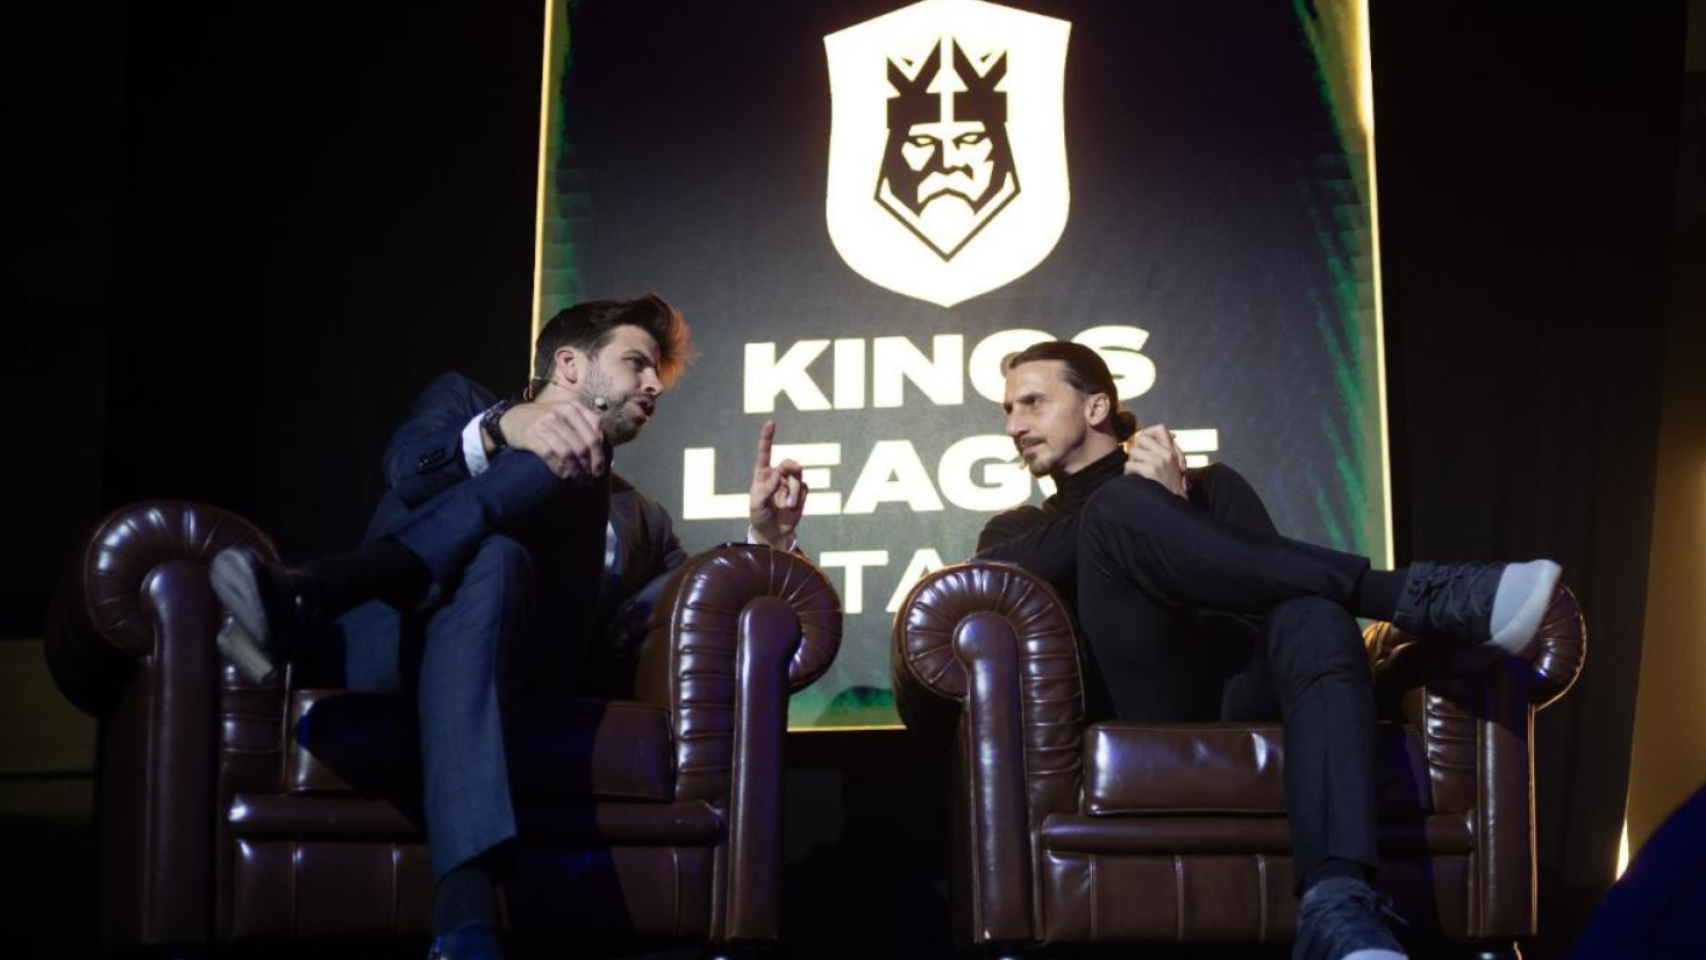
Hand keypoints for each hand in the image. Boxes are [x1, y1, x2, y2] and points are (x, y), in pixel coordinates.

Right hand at [500, 401, 606, 480]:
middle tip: (591, 479)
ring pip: (569, 452)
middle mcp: (561, 413)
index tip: (600, 469)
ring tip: (579, 481)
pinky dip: (560, 469)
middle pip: (584, 445)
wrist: (513, 417)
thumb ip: (584, 424)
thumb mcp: (565, 413)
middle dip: (590, 465)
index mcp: (573, 408)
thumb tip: (602, 444)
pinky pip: (551, 456)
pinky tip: (564, 476)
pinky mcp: (532, 436)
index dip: (600, 454)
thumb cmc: (545, 419)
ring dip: (576, 471)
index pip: (595, 433)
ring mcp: (545, 424)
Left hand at [750, 419, 806, 548]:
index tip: (771, 423)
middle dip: (791, 468)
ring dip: (794, 492)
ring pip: (798, 477)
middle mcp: (777, 474)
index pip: (764, 452)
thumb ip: (766, 489)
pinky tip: (791, 508)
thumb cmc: (759, 516)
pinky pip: (804, 488)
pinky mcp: (800, 492)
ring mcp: (790, 482)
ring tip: (788, 506)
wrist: (773, 532)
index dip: (767, 437)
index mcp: (762, 474)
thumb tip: (778, 474)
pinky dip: (799, 498)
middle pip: (788, 463)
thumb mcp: (756, 504)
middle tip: (794, 471)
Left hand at [1124, 423, 1188, 497]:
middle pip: (1141, 437)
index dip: (1149, 432)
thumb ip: (1171, 450)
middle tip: (1138, 460)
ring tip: (1137, 472)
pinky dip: (1129, 473)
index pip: (1160, 429)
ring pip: (1133, 451)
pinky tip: (1135, 480)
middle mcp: (1165, 453)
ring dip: (1131, 462)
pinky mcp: (1150, 470)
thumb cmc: (1172, 488)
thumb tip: (1171, 434)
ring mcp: (1158, 461)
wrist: (1173, 507)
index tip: (1146, 441)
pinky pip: (1130, 465)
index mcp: (1172, 451)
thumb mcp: (1176, 466)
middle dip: (1136, 448)